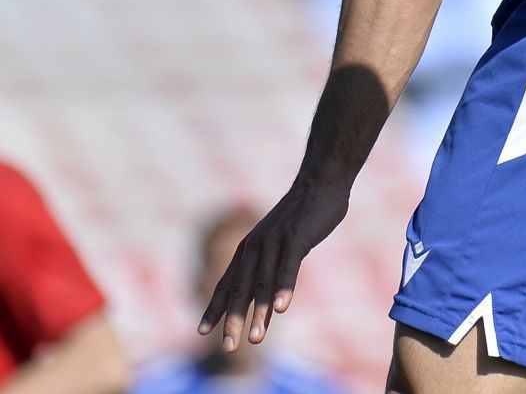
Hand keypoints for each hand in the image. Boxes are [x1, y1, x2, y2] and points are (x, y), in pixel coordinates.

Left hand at [198, 179, 349, 350]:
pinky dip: (284, 288)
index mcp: (250, 247)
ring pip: (263, 283)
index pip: (228, 283)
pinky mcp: (297, 237)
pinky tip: (282, 309)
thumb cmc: (302, 214)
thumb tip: (269, 295)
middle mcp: (257, 246)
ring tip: (254, 340)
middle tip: (228, 347)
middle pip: (241, 289)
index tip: (201, 331)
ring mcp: (276, 241)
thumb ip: (272, 266)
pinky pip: (289, 267)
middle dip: (233, 320)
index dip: (215, 308)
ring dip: (258, 313)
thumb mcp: (280, 242)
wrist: (321, 180)